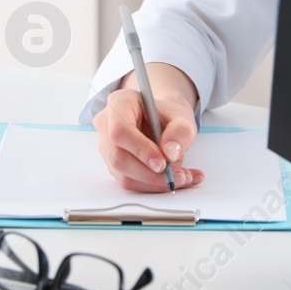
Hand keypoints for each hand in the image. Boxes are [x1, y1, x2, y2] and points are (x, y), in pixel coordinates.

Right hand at [93, 62, 203, 192]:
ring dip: (155, 183)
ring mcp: (107, 148)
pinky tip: (176, 180)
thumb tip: (170, 153)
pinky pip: (131, 182)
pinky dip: (154, 186)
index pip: (120, 130)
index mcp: (120, 103)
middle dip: (150, 174)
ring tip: (183, 178)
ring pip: (124, 175)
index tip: (163, 163)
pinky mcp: (114, 166)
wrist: (163, 121)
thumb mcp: (182, 117)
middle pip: (119, 157)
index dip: (140, 149)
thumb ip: (180, 132)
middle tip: (178, 176)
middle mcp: (107, 125)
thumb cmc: (168, 115)